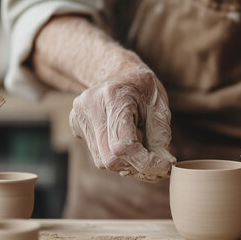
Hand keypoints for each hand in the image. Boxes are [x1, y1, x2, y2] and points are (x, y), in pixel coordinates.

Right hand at [69, 54, 175, 181]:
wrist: (119, 72)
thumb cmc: (143, 88)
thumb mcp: (160, 105)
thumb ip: (161, 136)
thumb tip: (164, 167)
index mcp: (114, 96)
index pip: (123, 145)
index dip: (145, 163)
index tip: (165, 167)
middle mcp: (91, 105)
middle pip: (111, 158)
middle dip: (138, 167)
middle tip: (158, 165)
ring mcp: (79, 115)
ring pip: (103, 160)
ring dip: (128, 164)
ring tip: (143, 152)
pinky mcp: (75, 124)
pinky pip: (97, 153)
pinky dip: (117, 157)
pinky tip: (128, 142)